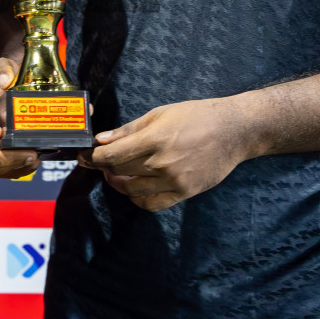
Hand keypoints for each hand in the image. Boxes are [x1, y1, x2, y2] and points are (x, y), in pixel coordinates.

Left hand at [85, 97, 247, 212]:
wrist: (234, 131)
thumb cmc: (197, 116)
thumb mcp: (160, 114)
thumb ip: (129, 129)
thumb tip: (102, 140)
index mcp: (155, 139)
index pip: (113, 155)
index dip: (94, 157)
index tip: (85, 156)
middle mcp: (162, 163)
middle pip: (120, 172)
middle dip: (105, 167)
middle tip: (101, 162)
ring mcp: (174, 181)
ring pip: (133, 190)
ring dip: (119, 183)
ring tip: (117, 174)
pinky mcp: (184, 192)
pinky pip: (153, 204)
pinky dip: (138, 200)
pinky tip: (135, 190)